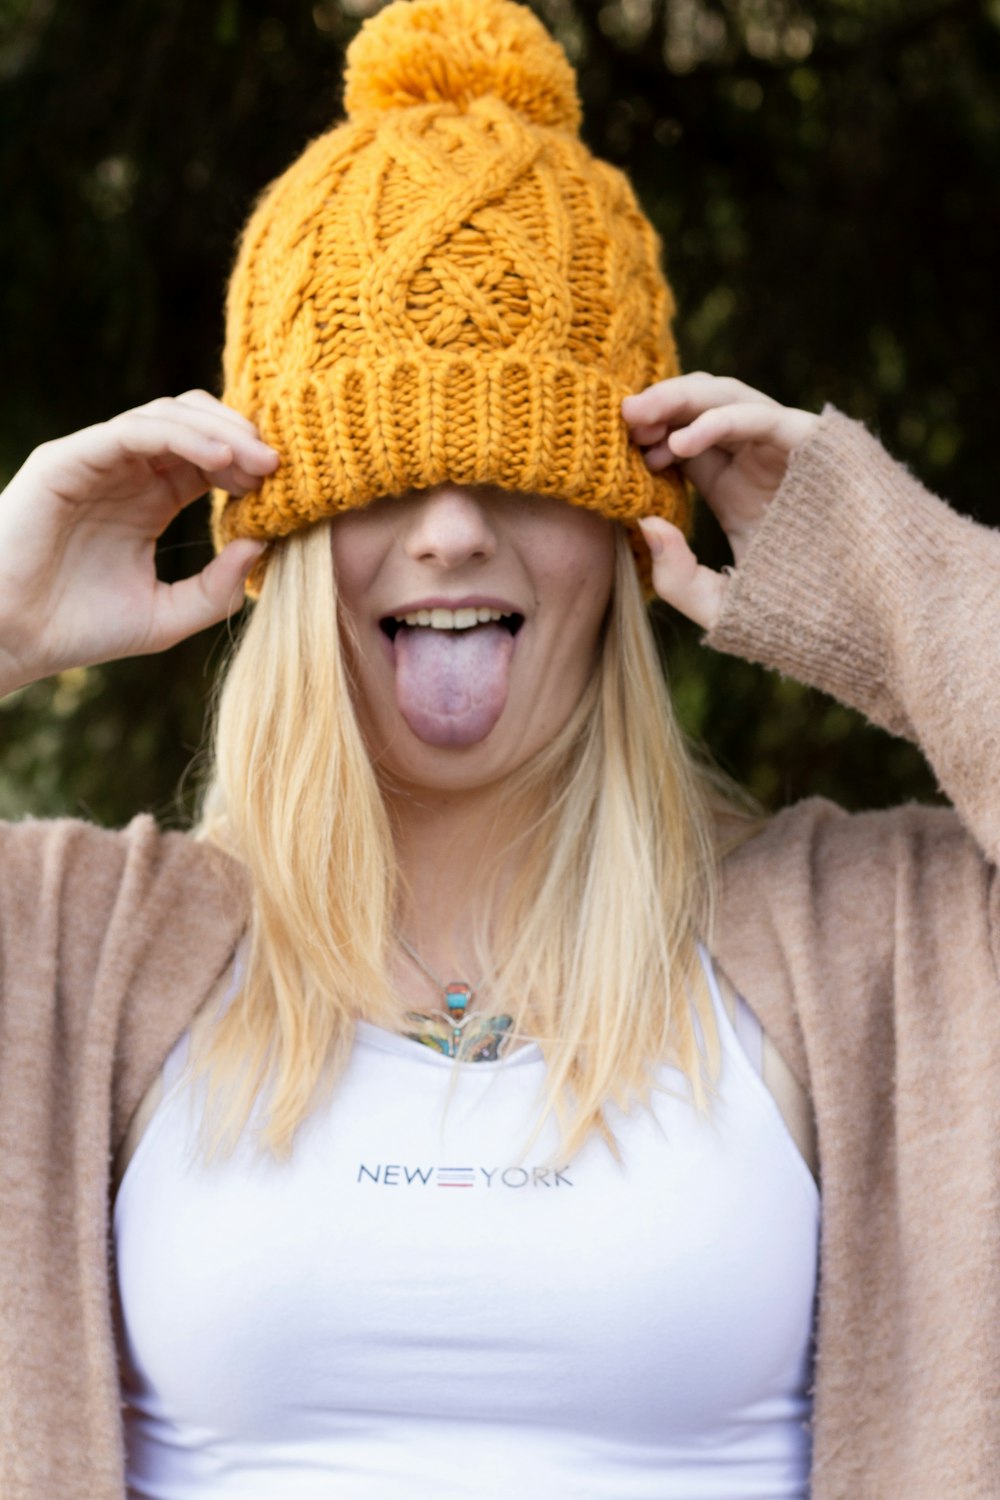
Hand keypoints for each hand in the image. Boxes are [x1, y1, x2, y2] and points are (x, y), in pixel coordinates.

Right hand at [0, 391, 276, 692]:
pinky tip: (219, 460)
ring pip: (167, 417)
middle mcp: (125, 472)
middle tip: (279, 466)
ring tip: (257, 461)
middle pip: (194, 425)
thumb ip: (217, 589)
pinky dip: (180, 437)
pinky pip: (131, 432)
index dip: (248, 465)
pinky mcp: (67, 460)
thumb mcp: (168, 616)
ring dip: (219, 432)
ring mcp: (95, 461)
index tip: (284, 488)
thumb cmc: (80, 630)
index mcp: (149, 500)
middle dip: (241, 439)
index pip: (208, 460)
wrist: (11, 640)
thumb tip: (262, 546)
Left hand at [621, 373, 819, 629]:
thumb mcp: (720, 607)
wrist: (862, 627)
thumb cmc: (798, 619)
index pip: (684, 442)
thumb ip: (676, 578)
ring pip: (729, 398)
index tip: (620, 452)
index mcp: (734, 489)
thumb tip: (645, 524)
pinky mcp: (816, 447)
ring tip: (641, 417)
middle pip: (702, 409)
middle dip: (661, 404)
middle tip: (622, 416)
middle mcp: (758, 463)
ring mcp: (787, 451)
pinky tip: (680, 444)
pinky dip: (719, 421)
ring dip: (682, 398)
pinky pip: (762, 418)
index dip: (651, 437)